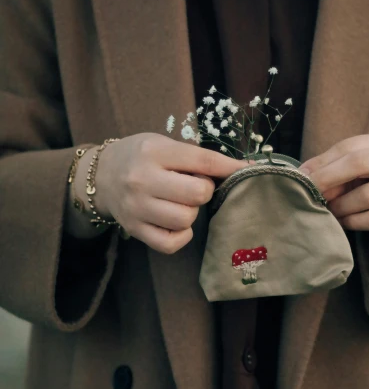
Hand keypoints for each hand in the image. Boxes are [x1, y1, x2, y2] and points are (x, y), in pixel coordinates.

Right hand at [95, 132, 245, 253]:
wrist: (101, 176)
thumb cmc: (141, 157)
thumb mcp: (164, 145)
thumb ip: (197, 157)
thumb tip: (241, 169)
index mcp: (155, 152)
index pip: (203, 161)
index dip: (230, 168)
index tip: (247, 171)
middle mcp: (143, 179)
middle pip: (197, 194)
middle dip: (204, 190)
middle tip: (194, 186)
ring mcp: (137, 207)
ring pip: (186, 219)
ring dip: (191, 212)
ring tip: (180, 202)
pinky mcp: (135, 229)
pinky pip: (170, 243)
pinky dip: (181, 236)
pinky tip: (177, 223)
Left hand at [300, 133, 368, 247]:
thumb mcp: (358, 174)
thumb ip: (334, 171)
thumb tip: (304, 176)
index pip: (351, 147)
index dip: (323, 162)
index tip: (301, 177)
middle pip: (362, 163)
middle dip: (330, 178)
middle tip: (311, 193)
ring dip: (343, 205)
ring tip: (330, 212)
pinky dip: (355, 221)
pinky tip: (344, 223)